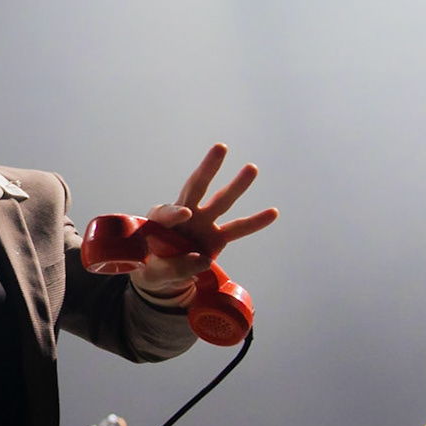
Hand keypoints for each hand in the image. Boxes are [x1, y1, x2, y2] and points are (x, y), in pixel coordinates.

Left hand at [131, 144, 277, 297]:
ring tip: (252, 168)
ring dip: (236, 185)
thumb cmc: (152, 269)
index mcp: (158, 221)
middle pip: (195, 188)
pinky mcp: (216, 237)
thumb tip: (203, 259)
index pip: (166, 213)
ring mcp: (201, 223)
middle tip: (220, 148)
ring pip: (220, 202)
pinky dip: (255, 222)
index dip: (175, 213)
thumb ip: (176, 269)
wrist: (161, 277)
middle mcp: (182, 215)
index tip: (186, 214)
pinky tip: (273, 212)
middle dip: (207, 170)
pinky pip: (238, 228)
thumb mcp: (155, 275)